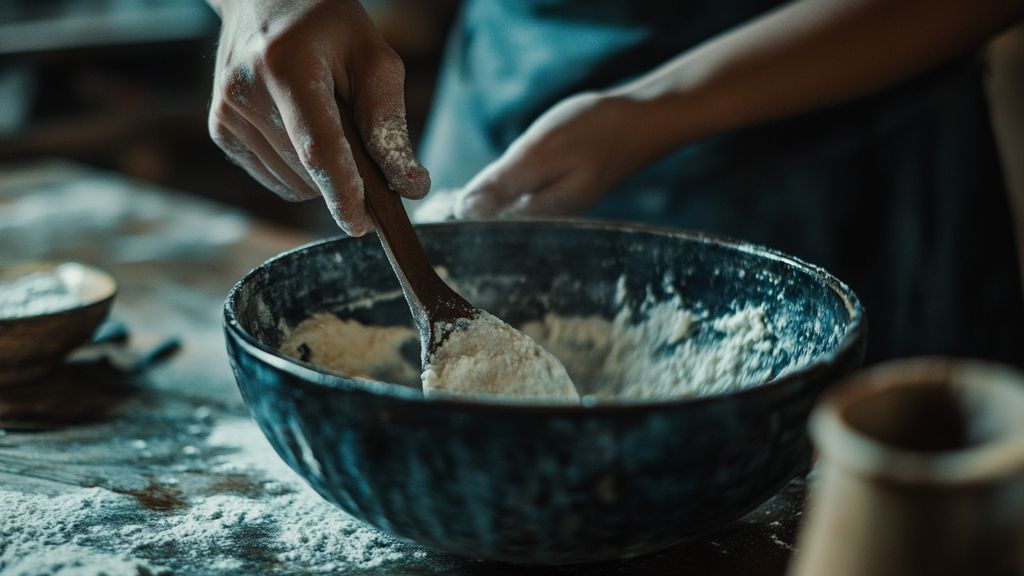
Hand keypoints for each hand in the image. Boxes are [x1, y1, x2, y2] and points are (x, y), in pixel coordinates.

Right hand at [207, 0, 428, 234]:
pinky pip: (277, 180)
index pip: (318, 149)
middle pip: (309, 171)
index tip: (364, 225)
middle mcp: (246, 92)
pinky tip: (302, 131)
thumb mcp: (375, 59)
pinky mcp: (220, 129)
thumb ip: (390, 124)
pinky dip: (301, 171)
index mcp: (287, 67)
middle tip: (362, 142)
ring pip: (295, 183)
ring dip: (323, 173)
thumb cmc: (330, 27)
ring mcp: (226, 113)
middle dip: (347, 176)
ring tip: (325, 121)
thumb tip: (409, 186)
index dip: (344, 194)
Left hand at [453, 92, 645, 218]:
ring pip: (507, 218)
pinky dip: (501, 197)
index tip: (431, 213)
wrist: (644, 120)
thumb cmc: (596, 130)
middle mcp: (548, 219)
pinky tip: (486, 190)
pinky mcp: (559, 196)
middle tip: (434, 209)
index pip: (486, 231)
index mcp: (541, 214)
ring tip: (449, 204)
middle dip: (466, 222)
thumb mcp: (543, 151)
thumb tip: (464, 209)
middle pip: (496, 231)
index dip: (455, 223)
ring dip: (481, 210)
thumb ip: (504, 181)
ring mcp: (555, 209)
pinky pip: (521, 204)